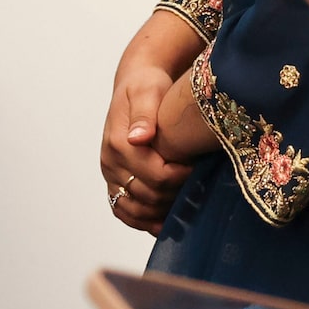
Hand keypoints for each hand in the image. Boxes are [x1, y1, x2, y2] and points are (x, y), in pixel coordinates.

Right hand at [103, 13, 202, 232]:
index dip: (181, 178)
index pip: (155, 176)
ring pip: (133, 210)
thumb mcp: (147, 91)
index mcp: (119, 142)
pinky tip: (162, 224)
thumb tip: (138, 138)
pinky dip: (142, 221)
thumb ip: (145, 115)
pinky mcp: (114, 180)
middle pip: (147, 196)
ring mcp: (110, 173)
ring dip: (158, 214)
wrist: (135, 85)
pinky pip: (123, 210)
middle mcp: (110, 161)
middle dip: (174, 195)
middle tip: (197, 188)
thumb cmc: (146, 86)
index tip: (198, 168)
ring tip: (183, 210)